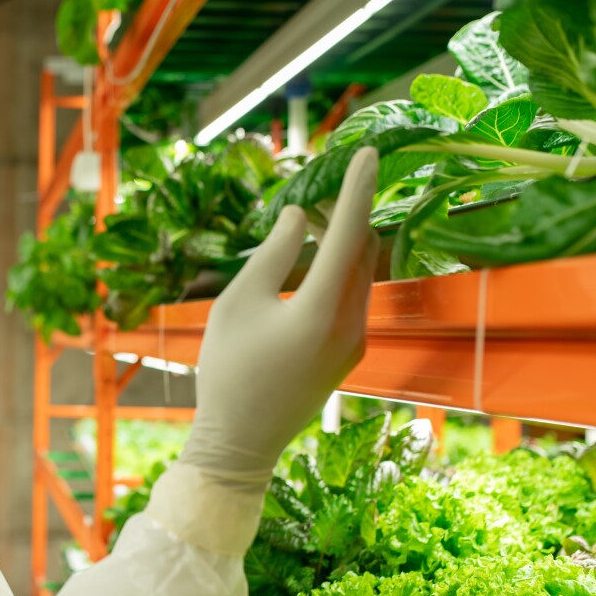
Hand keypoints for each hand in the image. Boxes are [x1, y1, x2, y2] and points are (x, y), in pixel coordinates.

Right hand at [179, 146, 380, 488]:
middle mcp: (350, 325)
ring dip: (345, 240)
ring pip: (362, 273)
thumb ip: (272, 254)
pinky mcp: (349, 354)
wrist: (241, 444)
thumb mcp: (237, 304)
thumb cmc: (227, 372)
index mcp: (320, 311)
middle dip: (349, 211)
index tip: (368, 151)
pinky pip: (354, 296)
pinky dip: (341, 268)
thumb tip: (298, 216)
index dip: (358, 189)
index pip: (350, 234)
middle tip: (322, 182)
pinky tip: (315, 259)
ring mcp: (355, 342)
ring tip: (313, 216)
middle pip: (364, 250)